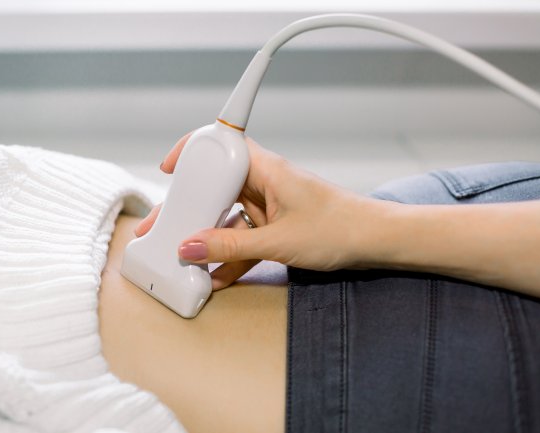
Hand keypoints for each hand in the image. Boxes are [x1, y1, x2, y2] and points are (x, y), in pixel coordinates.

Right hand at [135, 133, 392, 288]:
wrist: (376, 242)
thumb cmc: (340, 227)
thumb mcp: (277, 242)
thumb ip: (230, 247)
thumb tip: (191, 247)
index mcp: (265, 169)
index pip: (220, 146)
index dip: (192, 152)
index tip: (168, 169)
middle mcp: (263, 181)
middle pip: (215, 187)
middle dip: (189, 208)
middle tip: (163, 227)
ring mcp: (267, 204)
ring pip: (226, 214)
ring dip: (207, 237)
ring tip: (183, 257)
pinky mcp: (273, 225)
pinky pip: (242, 236)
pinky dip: (228, 253)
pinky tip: (213, 275)